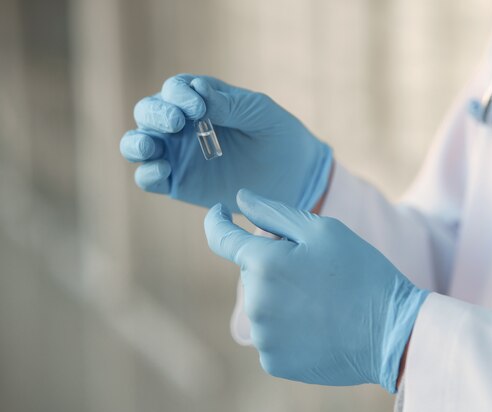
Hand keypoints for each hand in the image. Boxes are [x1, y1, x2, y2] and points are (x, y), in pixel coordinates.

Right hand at [120, 74, 332, 211]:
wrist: (294, 175)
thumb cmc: (278, 134)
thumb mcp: (259, 112)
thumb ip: (229, 104)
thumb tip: (196, 89)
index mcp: (199, 99)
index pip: (173, 89)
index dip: (178, 94)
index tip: (198, 107)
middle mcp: (181, 125)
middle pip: (147, 113)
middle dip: (155, 114)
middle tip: (176, 122)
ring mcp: (177, 155)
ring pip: (137, 145)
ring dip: (137, 143)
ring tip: (151, 146)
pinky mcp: (178, 184)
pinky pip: (148, 178)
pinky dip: (147, 173)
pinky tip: (164, 171)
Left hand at [204, 189, 428, 391]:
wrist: (392, 333)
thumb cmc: (361, 272)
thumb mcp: (323, 231)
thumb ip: (274, 213)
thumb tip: (240, 199)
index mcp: (264, 264)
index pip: (221, 238)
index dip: (216, 221)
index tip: (220, 211)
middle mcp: (255, 303)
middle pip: (251, 272)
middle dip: (272, 264)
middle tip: (315, 270)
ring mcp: (263, 336)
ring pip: (261, 304)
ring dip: (280, 297)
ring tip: (321, 300)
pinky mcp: (274, 362)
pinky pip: (271, 334)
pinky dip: (287, 326)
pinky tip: (318, 325)